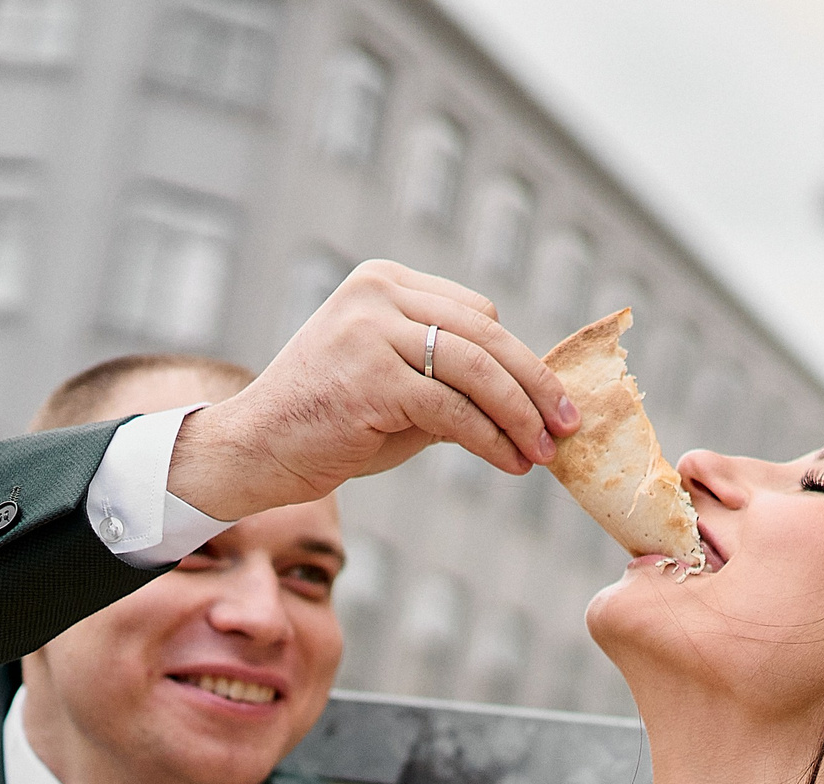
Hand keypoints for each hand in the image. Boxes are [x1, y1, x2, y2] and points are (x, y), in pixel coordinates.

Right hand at [165, 260, 577, 520]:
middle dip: (536, 384)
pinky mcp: (370, 378)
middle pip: (486, 334)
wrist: (256, 449)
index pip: (477, 312)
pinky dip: (490, 439)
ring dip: (520, 415)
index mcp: (385, 282)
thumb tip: (531, 398)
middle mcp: (378, 295)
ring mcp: (371, 332)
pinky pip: (452, 410)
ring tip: (542, 451)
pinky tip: (510, 462)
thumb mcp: (397, 385)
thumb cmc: (329, 423)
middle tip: (568, 424)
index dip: (521, 359)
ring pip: (477, 369)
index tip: (549, 401)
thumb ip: (452, 378)